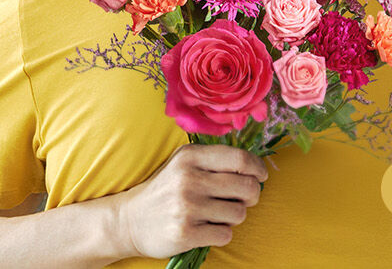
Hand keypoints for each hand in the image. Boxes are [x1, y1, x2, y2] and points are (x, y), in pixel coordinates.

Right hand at [110, 144, 267, 258]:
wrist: (130, 221)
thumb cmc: (166, 190)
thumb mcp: (183, 164)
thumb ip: (215, 160)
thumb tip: (255, 168)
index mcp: (190, 157)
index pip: (240, 159)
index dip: (258, 169)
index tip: (261, 176)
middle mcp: (188, 179)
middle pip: (247, 187)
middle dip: (251, 196)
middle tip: (240, 200)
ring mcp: (187, 207)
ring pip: (239, 214)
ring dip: (232, 217)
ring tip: (214, 215)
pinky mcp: (186, 233)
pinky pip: (225, 234)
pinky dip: (220, 234)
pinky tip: (204, 229)